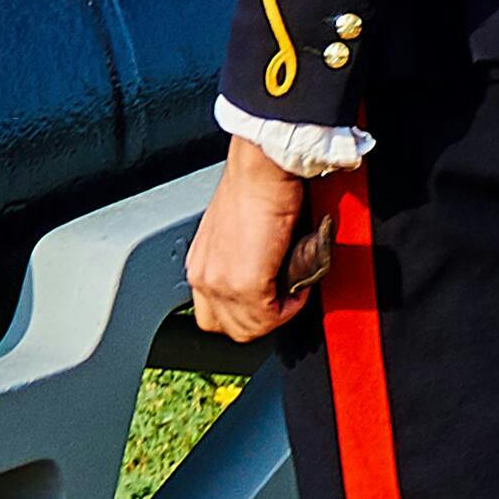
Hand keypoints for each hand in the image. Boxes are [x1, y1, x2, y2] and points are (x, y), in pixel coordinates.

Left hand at [187, 139, 333, 338]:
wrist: (262, 169)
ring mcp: (221, 283)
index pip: (216, 314)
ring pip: (249, 328)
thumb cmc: (256, 188)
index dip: (247, 312)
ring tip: (292, 291)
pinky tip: (298, 287)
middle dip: (262, 319)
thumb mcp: (237, 234)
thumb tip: (266, 280)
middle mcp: (203, 276)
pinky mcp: (244, 283)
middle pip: (230, 327)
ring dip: (277, 314)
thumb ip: (242, 262)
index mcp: (201, 264)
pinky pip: (269, 317)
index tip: (270, 298)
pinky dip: (290, 306)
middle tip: (283, 299)